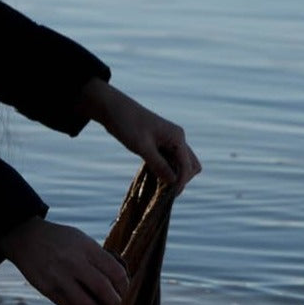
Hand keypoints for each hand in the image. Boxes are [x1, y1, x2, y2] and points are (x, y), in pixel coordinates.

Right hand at [0, 215, 128, 304]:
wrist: (26, 238)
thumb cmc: (60, 240)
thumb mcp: (81, 240)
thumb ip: (99, 258)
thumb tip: (119, 282)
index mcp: (87, 248)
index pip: (116, 272)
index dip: (124, 286)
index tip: (122, 290)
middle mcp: (74, 262)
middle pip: (105, 290)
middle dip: (115, 303)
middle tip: (115, 304)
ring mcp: (60, 277)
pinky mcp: (49, 290)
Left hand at [76, 78, 202, 190]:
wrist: (112, 108)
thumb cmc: (127, 124)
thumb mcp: (142, 147)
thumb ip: (159, 165)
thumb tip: (174, 182)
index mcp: (177, 137)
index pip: (187, 166)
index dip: (181, 182)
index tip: (169, 196)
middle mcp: (177, 138)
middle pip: (190, 165)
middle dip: (182, 179)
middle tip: (165, 190)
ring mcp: (169, 139)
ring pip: (181, 162)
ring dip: (174, 175)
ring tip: (159, 186)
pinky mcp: (160, 142)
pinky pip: (170, 159)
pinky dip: (166, 169)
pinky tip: (154, 177)